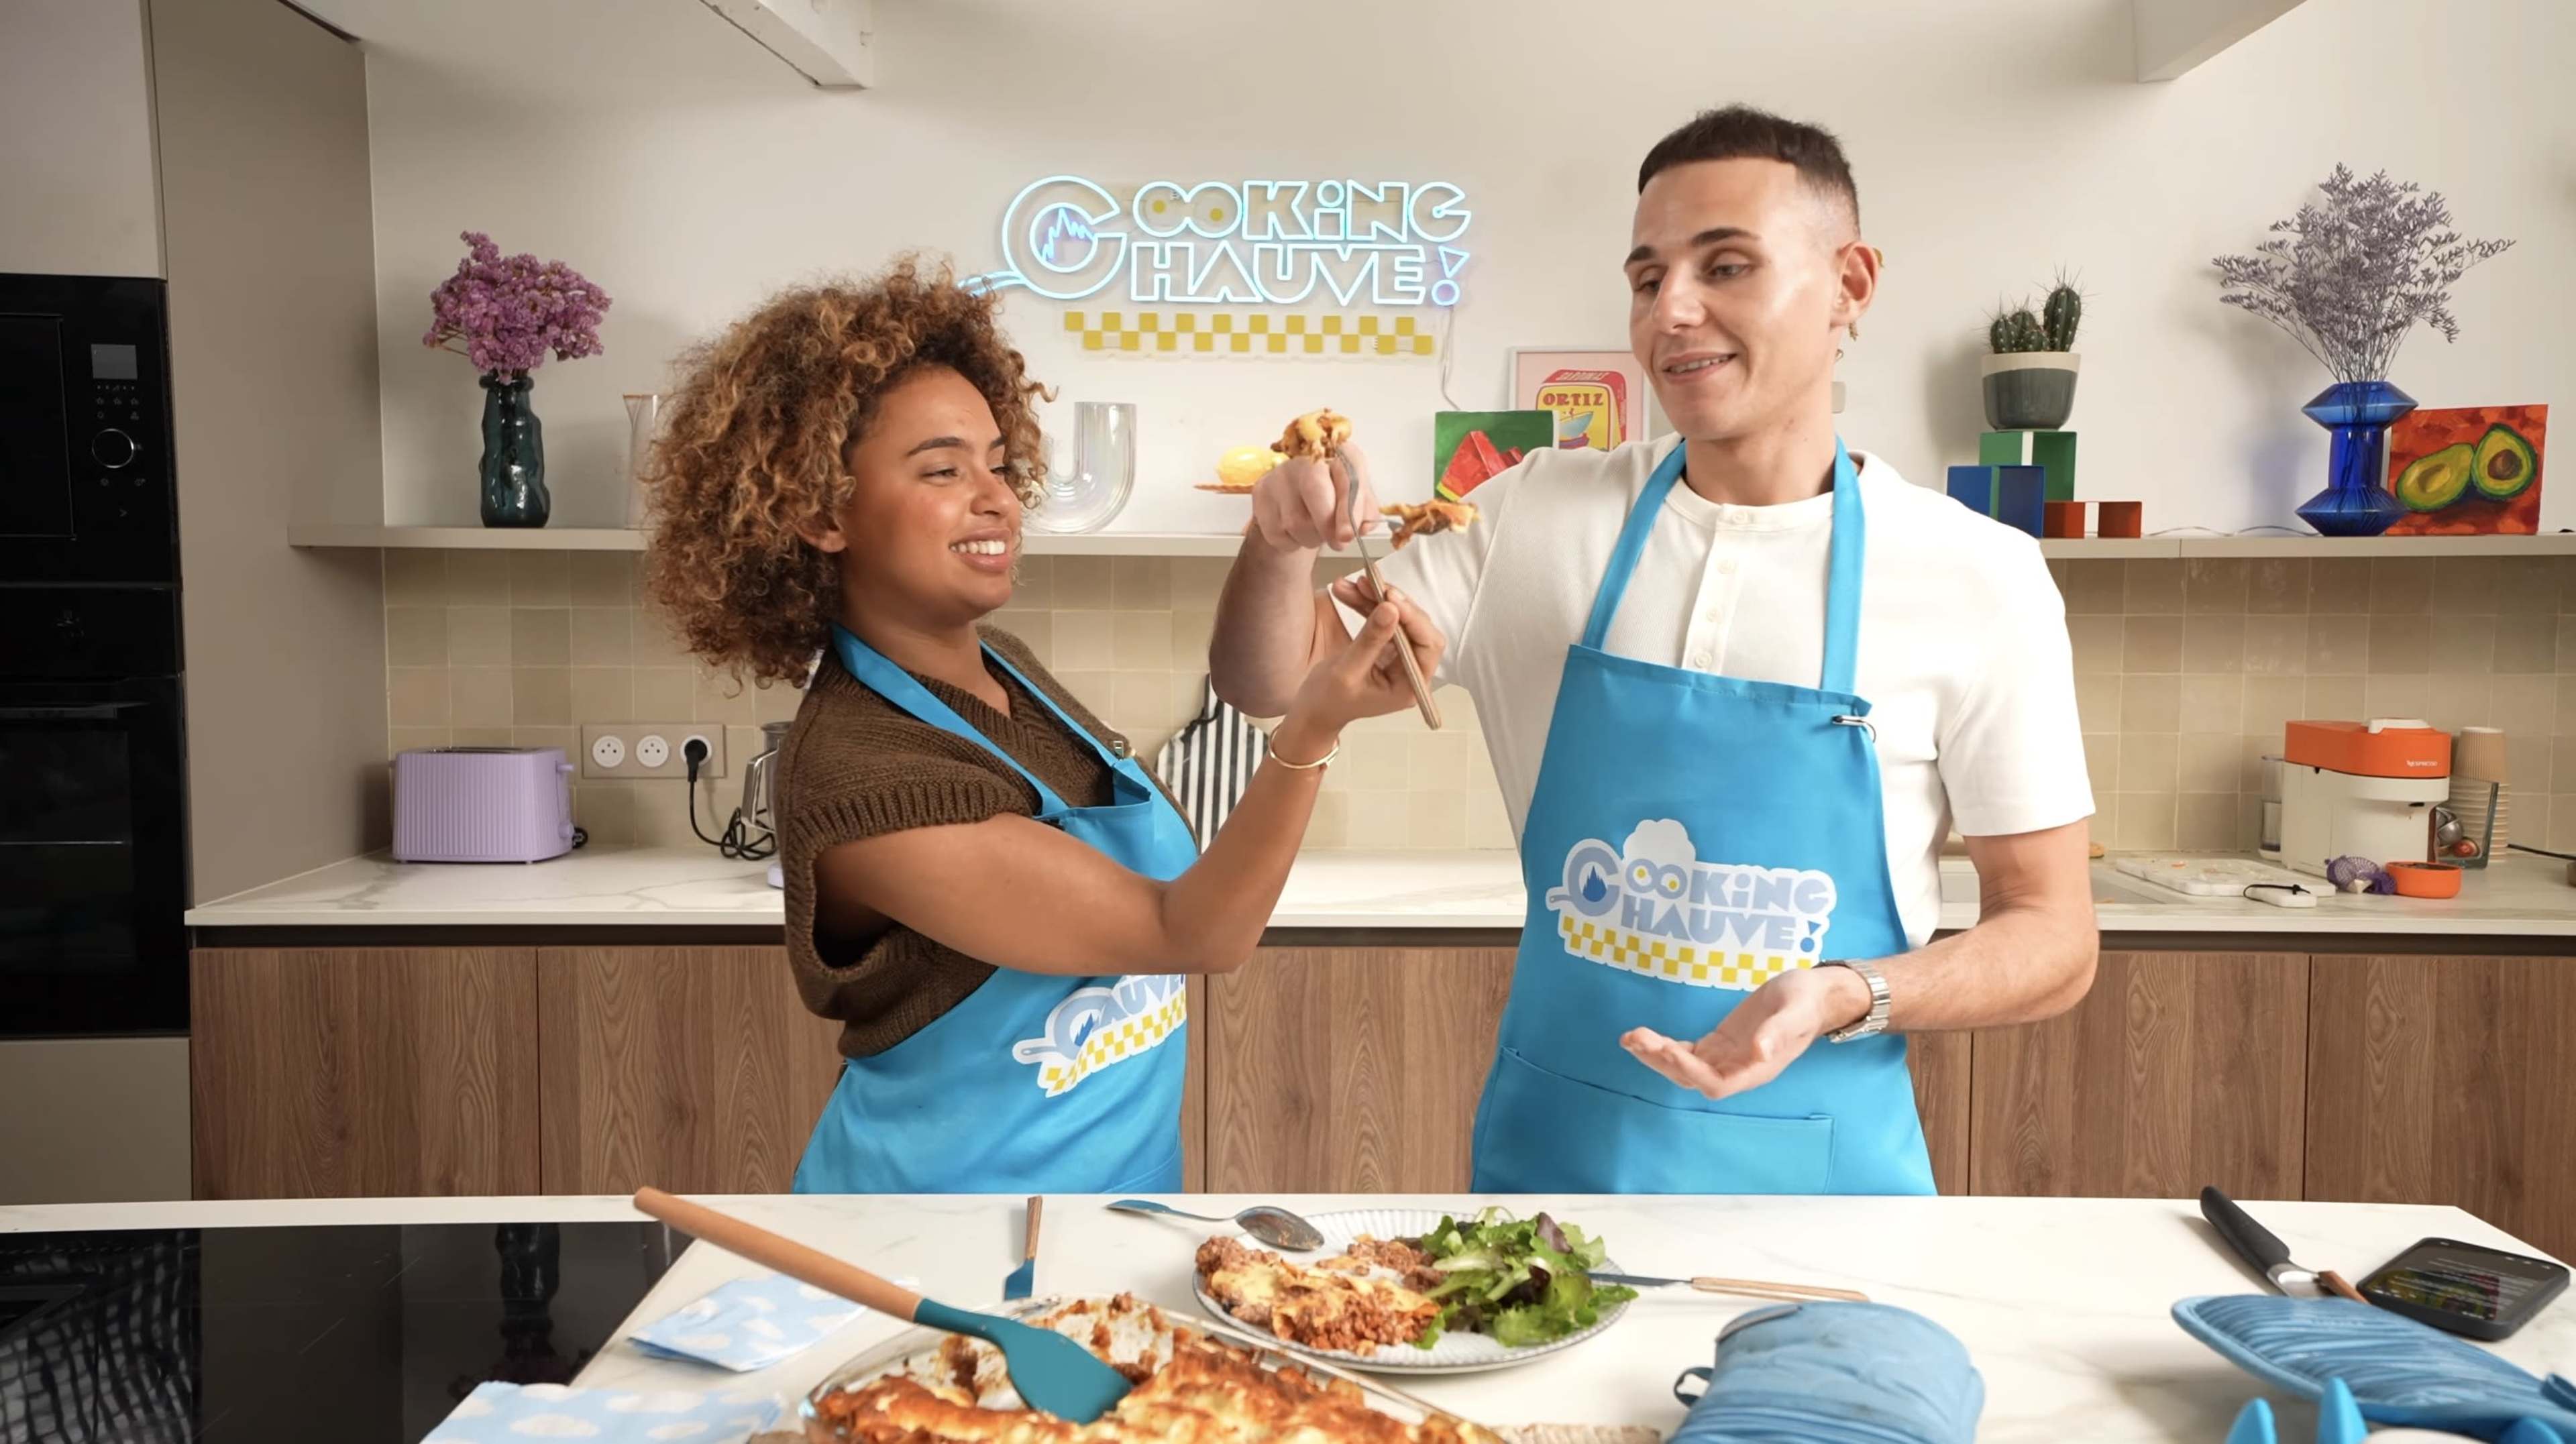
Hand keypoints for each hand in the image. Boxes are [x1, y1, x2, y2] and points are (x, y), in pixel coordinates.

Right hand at [1251, 440, 1381, 552]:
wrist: (1297, 496)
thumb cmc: (1332, 496)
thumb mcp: (1356, 500)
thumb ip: (1365, 512)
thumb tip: (1362, 527)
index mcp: (1338, 454)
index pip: (1346, 477)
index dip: (1348, 510)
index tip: (1348, 536)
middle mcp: (1305, 458)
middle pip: (1314, 491)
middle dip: (1328, 526)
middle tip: (1338, 543)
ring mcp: (1279, 475)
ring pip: (1295, 521)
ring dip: (1311, 538)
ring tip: (1315, 531)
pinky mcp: (1261, 493)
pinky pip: (1277, 532)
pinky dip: (1290, 542)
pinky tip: (1295, 532)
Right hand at [1277, 591, 1446, 748]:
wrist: (1315, 708)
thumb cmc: (1329, 700)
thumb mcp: (1347, 671)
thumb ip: (1370, 640)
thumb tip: (1391, 609)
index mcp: (1410, 685)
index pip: (1427, 645)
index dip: (1413, 618)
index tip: (1390, 597)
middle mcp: (1411, 670)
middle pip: (1415, 626)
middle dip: (1392, 602)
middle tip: (1369, 582)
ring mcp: (1399, 656)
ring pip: (1398, 617)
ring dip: (1375, 598)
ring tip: (1352, 584)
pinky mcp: (1386, 646)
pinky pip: (1383, 618)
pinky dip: (1367, 603)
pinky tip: (1348, 590)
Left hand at [1620, 964, 1874, 1100]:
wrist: (1813, 996)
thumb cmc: (1806, 1002)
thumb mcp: (1795, 1011)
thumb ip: (1778, 1032)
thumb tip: (1760, 1052)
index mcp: (1757, 1070)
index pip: (1716, 1083)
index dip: (1689, 1071)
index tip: (1665, 1048)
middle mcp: (1738, 1071)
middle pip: (1691, 1077)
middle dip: (1660, 1061)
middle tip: (1633, 1038)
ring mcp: (1726, 1059)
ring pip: (1683, 1067)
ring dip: (1655, 1055)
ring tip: (1629, 1037)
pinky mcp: (1718, 1045)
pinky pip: (1686, 1052)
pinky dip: (1664, 1046)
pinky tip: (1644, 1036)